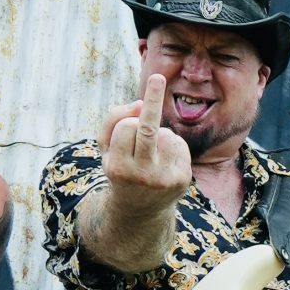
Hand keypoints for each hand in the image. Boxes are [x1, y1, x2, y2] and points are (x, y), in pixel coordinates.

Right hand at [99, 74, 193, 202]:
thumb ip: (114, 120)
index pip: (126, 128)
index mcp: (117, 168)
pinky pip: (178, 144)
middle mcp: (141, 175)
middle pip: (149, 130)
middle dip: (154, 101)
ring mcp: (165, 179)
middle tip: (157, 78)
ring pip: (165, 134)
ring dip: (159, 136)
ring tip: (151, 156)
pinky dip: (172, 145)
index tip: (139, 102)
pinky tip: (165, 162)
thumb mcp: (106, 149)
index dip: (128, 121)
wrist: (139, 212)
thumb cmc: (120, 169)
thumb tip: (141, 104)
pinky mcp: (183, 180)